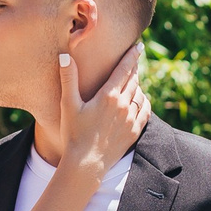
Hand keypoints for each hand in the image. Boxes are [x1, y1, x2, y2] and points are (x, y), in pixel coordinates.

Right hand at [60, 44, 148, 180]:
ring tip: (134, 79)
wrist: (86, 164)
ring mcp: (131, 119)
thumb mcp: (68, 105)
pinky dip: (144, 101)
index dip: (132, 56)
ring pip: (140, 94)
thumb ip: (68, 79)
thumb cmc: (74, 134)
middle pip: (134, 80)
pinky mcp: (134, 131)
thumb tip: (65, 56)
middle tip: (136, 58)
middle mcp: (123, 105)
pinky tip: (140, 99)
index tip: (138, 46)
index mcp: (108, 96)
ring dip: (138, 85)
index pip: (124, 70)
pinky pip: (145, 110)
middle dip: (134, 68)